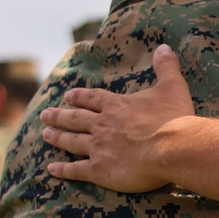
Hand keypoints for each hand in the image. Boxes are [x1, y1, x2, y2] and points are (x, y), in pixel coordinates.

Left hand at [42, 44, 198, 191]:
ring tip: (45, 135)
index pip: (92, 98)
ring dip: (58, 137)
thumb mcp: (173, 87)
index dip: (79, 97)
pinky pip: (76, 169)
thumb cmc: (174, 119)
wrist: (172, 148)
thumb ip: (166, 67)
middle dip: (59, 116)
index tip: (67, 96)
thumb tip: (164, 47)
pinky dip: (63, 169)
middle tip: (45, 115)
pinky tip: (51, 169)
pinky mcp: (100, 170)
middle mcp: (102, 124)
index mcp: (116, 106)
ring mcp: (99, 147)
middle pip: (76, 119)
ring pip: (72, 141)